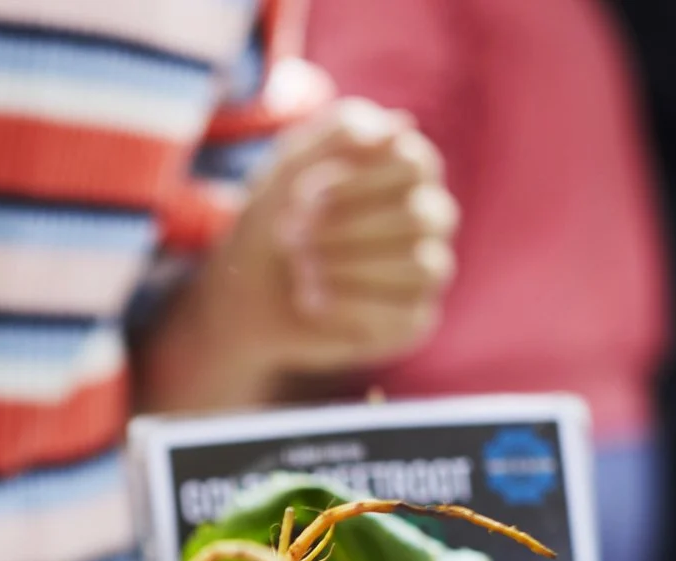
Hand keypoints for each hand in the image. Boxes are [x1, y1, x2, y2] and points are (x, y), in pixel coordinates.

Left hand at [258, 98, 459, 371]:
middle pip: (419, 216)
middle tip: (288, 237)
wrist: (245, 293)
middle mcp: (429, 218)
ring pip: (421, 266)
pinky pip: (403, 315)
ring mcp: (426, 270)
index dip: (355, 182)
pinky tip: (307, 299)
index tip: (299, 196)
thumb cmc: (277, 219)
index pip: (413, 165)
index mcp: (408, 171)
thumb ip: (340, 133)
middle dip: (345, 228)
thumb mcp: (292, 165)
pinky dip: (348, 307)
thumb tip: (400, 125)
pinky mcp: (411, 319)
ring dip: (348, 267)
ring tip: (298, 268)